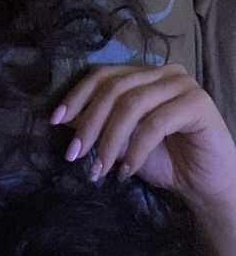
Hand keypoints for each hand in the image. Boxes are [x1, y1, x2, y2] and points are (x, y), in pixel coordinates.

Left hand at [50, 64, 235, 208]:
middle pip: (114, 89)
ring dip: (109, 141)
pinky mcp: (198, 104)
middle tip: (74, 155)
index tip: (55, 121)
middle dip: (89, 125)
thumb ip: (97, 125)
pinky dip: (135, 149)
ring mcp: (183, 85)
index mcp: (143, 75)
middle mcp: (163, 73)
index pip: (103, 75)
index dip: (76, 96)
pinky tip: (126, 170)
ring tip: (99, 169)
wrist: (199, 182)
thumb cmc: (159, 159)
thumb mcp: (119, 141)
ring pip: (132, 105)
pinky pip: (156, 123)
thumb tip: (63, 117)